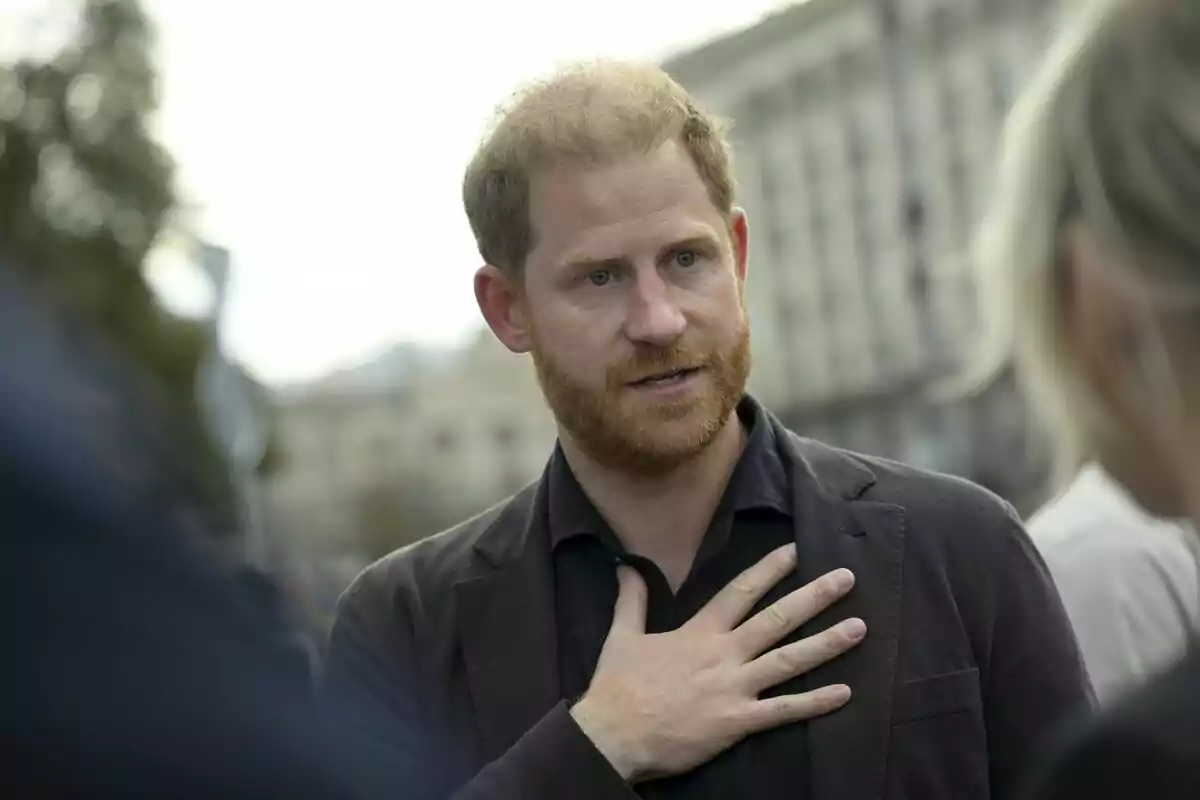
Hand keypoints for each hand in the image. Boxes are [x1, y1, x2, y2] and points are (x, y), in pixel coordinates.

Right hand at [570, 544, 863, 782]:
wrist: (615, 734)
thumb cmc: (618, 687)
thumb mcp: (622, 636)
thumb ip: (632, 600)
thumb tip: (626, 566)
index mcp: (699, 632)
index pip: (740, 592)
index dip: (769, 570)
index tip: (796, 551)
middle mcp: (723, 654)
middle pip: (776, 619)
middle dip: (814, 597)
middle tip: (846, 578)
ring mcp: (734, 688)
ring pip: (789, 661)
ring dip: (826, 643)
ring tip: (859, 627)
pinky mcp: (737, 721)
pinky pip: (783, 710)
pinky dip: (815, 702)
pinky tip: (845, 692)